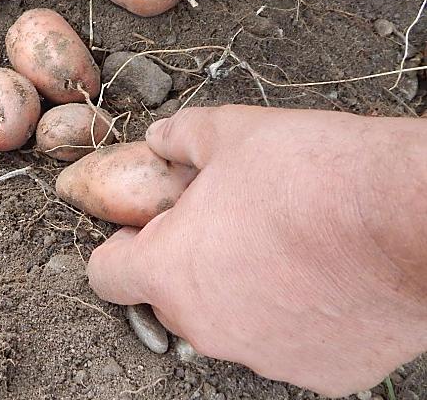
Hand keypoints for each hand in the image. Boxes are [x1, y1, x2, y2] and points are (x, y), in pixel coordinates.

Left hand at [87, 106, 426, 396]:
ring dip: (239, 290)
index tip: (148, 226)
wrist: (412, 218)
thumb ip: (180, 137)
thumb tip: (162, 138)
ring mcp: (265, 357)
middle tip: (224, 222)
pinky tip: (322, 277)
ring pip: (229, 322)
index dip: (122, 245)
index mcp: (169, 273)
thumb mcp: (230, 131)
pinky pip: (288, 343)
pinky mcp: (322, 373)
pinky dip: (294, 317)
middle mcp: (206, 327)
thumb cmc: (312, 173)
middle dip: (184, 263)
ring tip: (281, 244)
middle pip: (169, 298)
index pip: (107, 275)